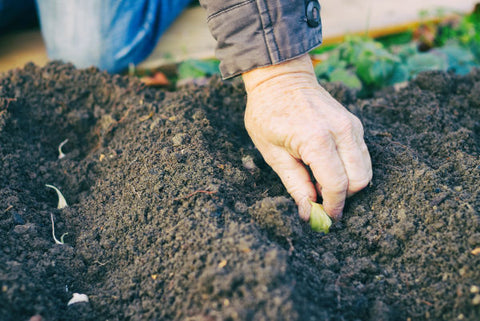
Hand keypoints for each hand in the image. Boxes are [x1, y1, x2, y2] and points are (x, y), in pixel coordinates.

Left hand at [242, 54, 371, 220]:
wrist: (280, 77)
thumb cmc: (268, 113)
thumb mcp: (272, 153)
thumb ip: (295, 184)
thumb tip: (309, 212)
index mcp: (317, 139)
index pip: (337, 185)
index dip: (332, 207)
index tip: (325, 219)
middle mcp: (341, 131)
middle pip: (360, 180)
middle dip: (344, 197)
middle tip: (322, 201)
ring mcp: (351, 125)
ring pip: (365, 169)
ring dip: (349, 184)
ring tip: (323, 185)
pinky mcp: (354, 123)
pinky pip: (362, 155)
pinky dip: (351, 169)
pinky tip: (328, 169)